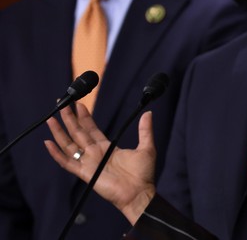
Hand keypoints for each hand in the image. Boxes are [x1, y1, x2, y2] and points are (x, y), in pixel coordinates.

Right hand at [44, 103, 156, 223]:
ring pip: (69, 144)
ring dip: (60, 132)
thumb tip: (148, 113)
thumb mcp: (146, 147)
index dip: (84, 117)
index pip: (91, 129)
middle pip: (78, 133)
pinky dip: (56, 153)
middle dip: (69, 119)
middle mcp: (95, 153)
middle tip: (61, 104)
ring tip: (51, 119)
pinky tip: (48, 143)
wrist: (138, 193)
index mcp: (107, 147)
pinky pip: (67, 162)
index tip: (78, 104)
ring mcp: (88, 162)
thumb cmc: (143, 174)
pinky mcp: (85, 173)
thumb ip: (145, 130)